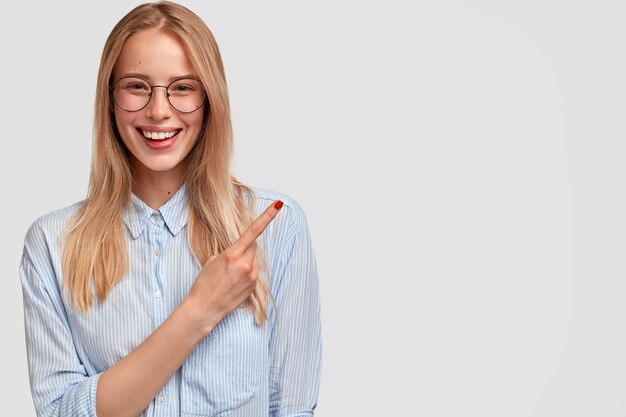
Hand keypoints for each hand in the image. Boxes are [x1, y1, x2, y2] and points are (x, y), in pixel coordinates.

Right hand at [185, 200, 283, 333]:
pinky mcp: (253, 286)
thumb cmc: (204, 284)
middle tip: (231, 258)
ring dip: (245, 261)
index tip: (278, 205)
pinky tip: (234, 282)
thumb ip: (230, 251)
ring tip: (230, 274)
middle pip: (253, 246)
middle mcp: (245, 264)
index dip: (267, 216)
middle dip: (246, 247)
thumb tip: (242, 249)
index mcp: (233, 254)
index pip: (254, 231)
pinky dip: (246, 272)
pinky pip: (253, 272)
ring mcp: (251, 276)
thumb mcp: (212, 260)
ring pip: (253, 260)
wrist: (204, 309)